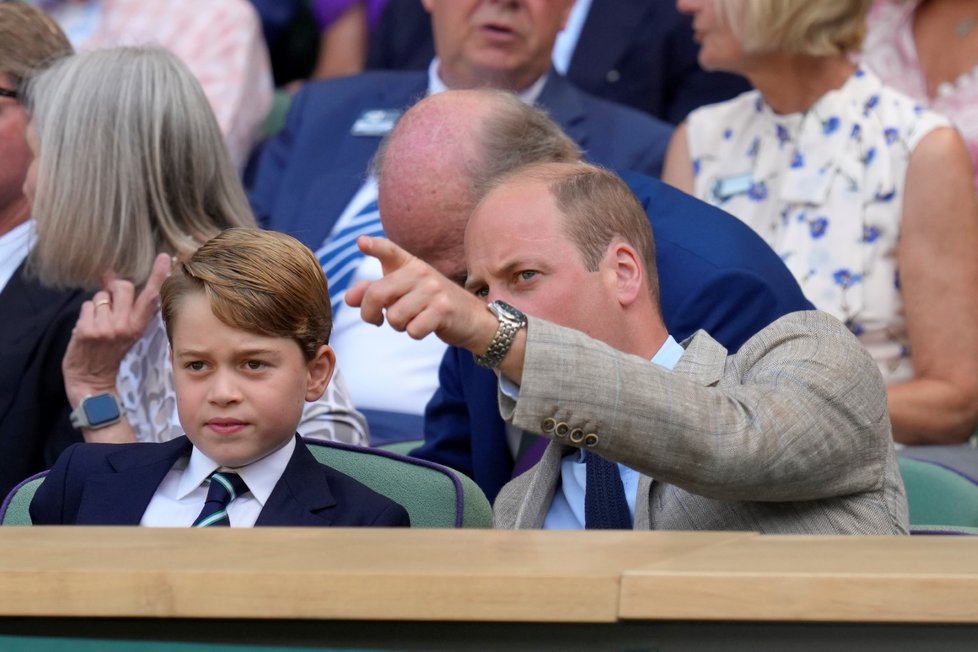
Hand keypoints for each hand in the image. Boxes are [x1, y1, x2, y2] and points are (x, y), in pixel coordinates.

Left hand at [63, 253, 171, 405]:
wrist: (90, 380)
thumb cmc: (108, 352)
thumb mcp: (125, 331)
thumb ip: (123, 306)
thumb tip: (109, 274)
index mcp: (138, 327)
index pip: (151, 297)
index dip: (158, 275)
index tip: (164, 257)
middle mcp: (125, 327)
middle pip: (123, 286)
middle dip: (114, 288)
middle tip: (110, 304)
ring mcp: (106, 329)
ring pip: (100, 296)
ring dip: (97, 306)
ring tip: (97, 325)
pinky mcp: (87, 331)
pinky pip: (86, 306)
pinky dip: (85, 315)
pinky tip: (87, 331)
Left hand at [344, 236, 496, 352]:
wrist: (473, 318)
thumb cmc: (432, 305)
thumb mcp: (403, 294)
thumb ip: (374, 293)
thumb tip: (348, 298)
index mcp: (410, 264)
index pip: (389, 251)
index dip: (374, 247)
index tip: (361, 243)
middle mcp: (420, 272)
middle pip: (377, 294)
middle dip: (369, 313)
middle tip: (376, 320)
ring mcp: (433, 290)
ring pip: (394, 316)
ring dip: (398, 326)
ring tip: (413, 319)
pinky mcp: (443, 309)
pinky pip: (412, 330)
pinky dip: (414, 334)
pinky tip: (426, 326)